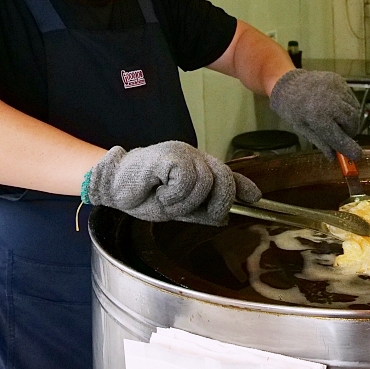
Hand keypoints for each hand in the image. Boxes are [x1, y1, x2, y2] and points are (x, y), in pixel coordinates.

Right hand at [88, 141, 261, 225]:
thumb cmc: (142, 194)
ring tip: (165, 198)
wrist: (113, 185)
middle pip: (223, 179)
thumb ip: (202, 209)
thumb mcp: (178, 208)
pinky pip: (188, 180)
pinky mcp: (172, 154)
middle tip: (191, 210)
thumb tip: (227, 215)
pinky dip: (175, 194)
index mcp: (197, 168)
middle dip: (216, 201)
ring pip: (206, 183)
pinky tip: (160, 191)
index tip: (256, 198)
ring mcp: (184, 153)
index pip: (227, 175)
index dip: (243, 186)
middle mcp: (194, 157)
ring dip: (185, 201)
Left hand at [269, 69, 362, 159]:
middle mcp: (330, 102)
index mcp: (318, 117)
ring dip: (350, 118)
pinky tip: (336, 106)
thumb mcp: (303, 129)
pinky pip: (351, 98)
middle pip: (352, 122)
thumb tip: (334, 157)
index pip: (339, 137)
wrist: (287, 84)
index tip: (357, 155)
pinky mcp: (339, 81)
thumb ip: (321, 142)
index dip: (349, 148)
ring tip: (337, 119)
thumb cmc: (292, 109)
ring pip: (354, 110)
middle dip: (350, 131)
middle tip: (343, 134)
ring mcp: (336, 89)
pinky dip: (347, 106)